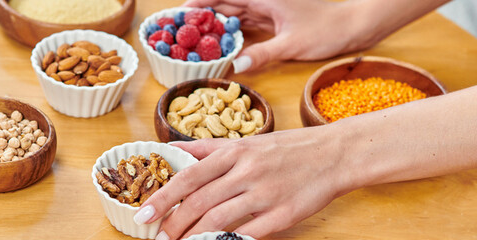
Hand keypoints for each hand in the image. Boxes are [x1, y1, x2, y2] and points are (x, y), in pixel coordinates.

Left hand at [134, 128, 358, 238]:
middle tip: (159, 237)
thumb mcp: (247, 141)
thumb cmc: (288, 149)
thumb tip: (171, 151)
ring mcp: (264, 194)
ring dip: (192, 238)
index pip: (188, 176)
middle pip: (198, 202)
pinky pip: (247, 234)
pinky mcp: (282, 214)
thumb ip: (207, 148)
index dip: (162, 198)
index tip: (143, 215)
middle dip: (173, 224)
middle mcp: (246, 172)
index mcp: (234, 152)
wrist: (334, 154)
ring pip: (217, 221)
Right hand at [183, 0, 379, 72]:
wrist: (355, 26)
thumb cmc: (327, 29)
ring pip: (233, 15)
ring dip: (214, 26)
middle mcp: (262, 0)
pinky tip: (220, 45)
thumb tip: (233, 68)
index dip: (199, 3)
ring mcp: (268, 10)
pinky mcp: (274, 21)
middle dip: (201, 17)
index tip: (178, 13)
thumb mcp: (292, 44)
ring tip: (192, 40)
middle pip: (224, 5)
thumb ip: (261, 54)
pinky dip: (232, 33)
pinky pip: (246, 25)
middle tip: (178, 32)